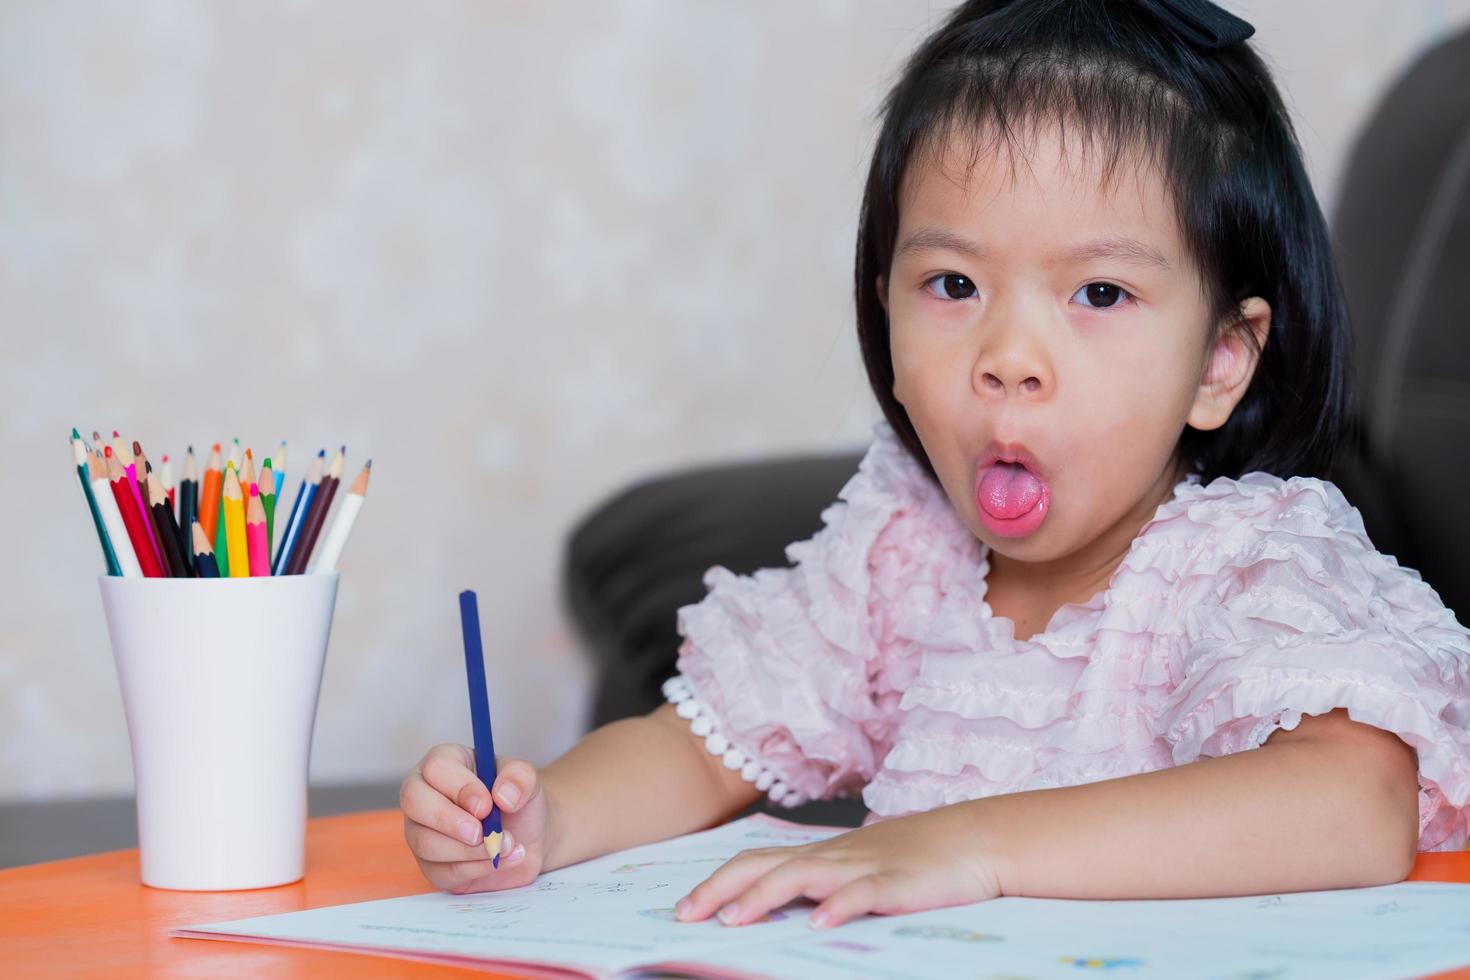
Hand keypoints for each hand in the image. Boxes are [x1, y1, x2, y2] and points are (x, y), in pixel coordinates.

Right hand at [400, 743, 552, 893]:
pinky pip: (443, 871)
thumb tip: (503, 795)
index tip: (488, 805)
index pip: (437, 767)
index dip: (461, 787)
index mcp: (445, 764)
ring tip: (507, 845)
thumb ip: (520, 777)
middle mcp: (424, 795)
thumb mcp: (527, 780)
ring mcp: (422, 831)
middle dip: (450, 820)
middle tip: (481, 833)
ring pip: (426, 842)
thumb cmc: (517, 801)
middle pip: (414, 801)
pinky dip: (477, 868)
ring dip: (470, 850)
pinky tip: (503, 859)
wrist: (528, 837)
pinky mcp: (432, 866)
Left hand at [673, 805, 1002, 928]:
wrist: (975, 838)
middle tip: (686, 915)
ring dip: (764, 896)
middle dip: (721, 890)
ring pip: (802, 875)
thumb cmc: (918, 857)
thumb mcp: (861, 869)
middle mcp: (833, 857)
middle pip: (765, 865)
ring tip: (734, 920)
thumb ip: (824, 884)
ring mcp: (864, 867)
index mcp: (821, 855)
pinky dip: (839, 907)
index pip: (757, 861)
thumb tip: (785, 910)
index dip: (718, 882)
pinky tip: (819, 924)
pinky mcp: (898, 882)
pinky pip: (863, 893)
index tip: (685, 907)